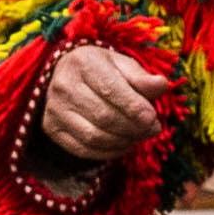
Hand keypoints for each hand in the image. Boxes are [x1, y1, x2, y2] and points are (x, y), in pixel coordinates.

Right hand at [36, 43, 169, 166]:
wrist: (66, 74)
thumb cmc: (101, 69)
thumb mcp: (122, 65)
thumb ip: (142, 77)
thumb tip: (162, 85)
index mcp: (83, 62)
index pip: (111, 90)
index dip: (135, 108)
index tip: (153, 118)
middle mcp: (63, 85)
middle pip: (104, 116)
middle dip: (133, 127)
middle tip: (152, 129)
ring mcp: (54, 109)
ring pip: (94, 136)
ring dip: (123, 141)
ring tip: (139, 136)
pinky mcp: (52, 128)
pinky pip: (83, 149)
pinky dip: (109, 152)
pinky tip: (123, 144)